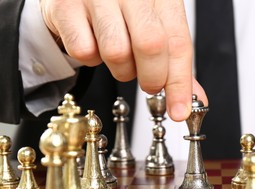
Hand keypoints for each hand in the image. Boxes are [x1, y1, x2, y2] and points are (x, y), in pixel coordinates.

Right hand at [40, 0, 206, 120]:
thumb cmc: (122, 9)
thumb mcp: (155, 25)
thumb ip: (172, 61)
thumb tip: (188, 102)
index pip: (178, 42)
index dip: (180, 82)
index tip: (178, 110)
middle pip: (150, 46)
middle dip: (152, 78)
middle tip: (150, 83)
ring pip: (116, 52)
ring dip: (121, 69)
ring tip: (121, 56)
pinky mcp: (65, 6)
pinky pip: (84, 51)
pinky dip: (91, 59)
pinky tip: (94, 43)